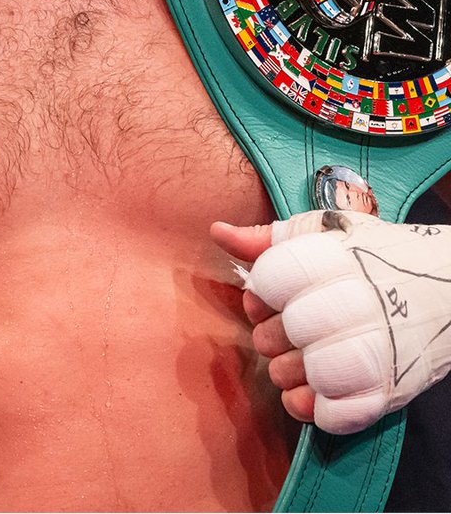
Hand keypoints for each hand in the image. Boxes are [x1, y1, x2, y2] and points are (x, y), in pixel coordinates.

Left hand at [212, 211, 450, 433]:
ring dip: (290, 375)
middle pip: (283, 332)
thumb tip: (218, 232)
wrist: (444, 288)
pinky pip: (333, 414)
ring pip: (306, 375)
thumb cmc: (369, 258)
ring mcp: (377, 349)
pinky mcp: (388, 390)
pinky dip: (314, 409)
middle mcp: (358, 302)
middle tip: (290, 330)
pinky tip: (315, 393)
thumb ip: (266, 239)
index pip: (271, 280)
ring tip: (302, 361)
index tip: (271, 294)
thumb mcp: (320, 234)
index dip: (260, 292)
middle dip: (274, 336)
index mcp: (336, 259)